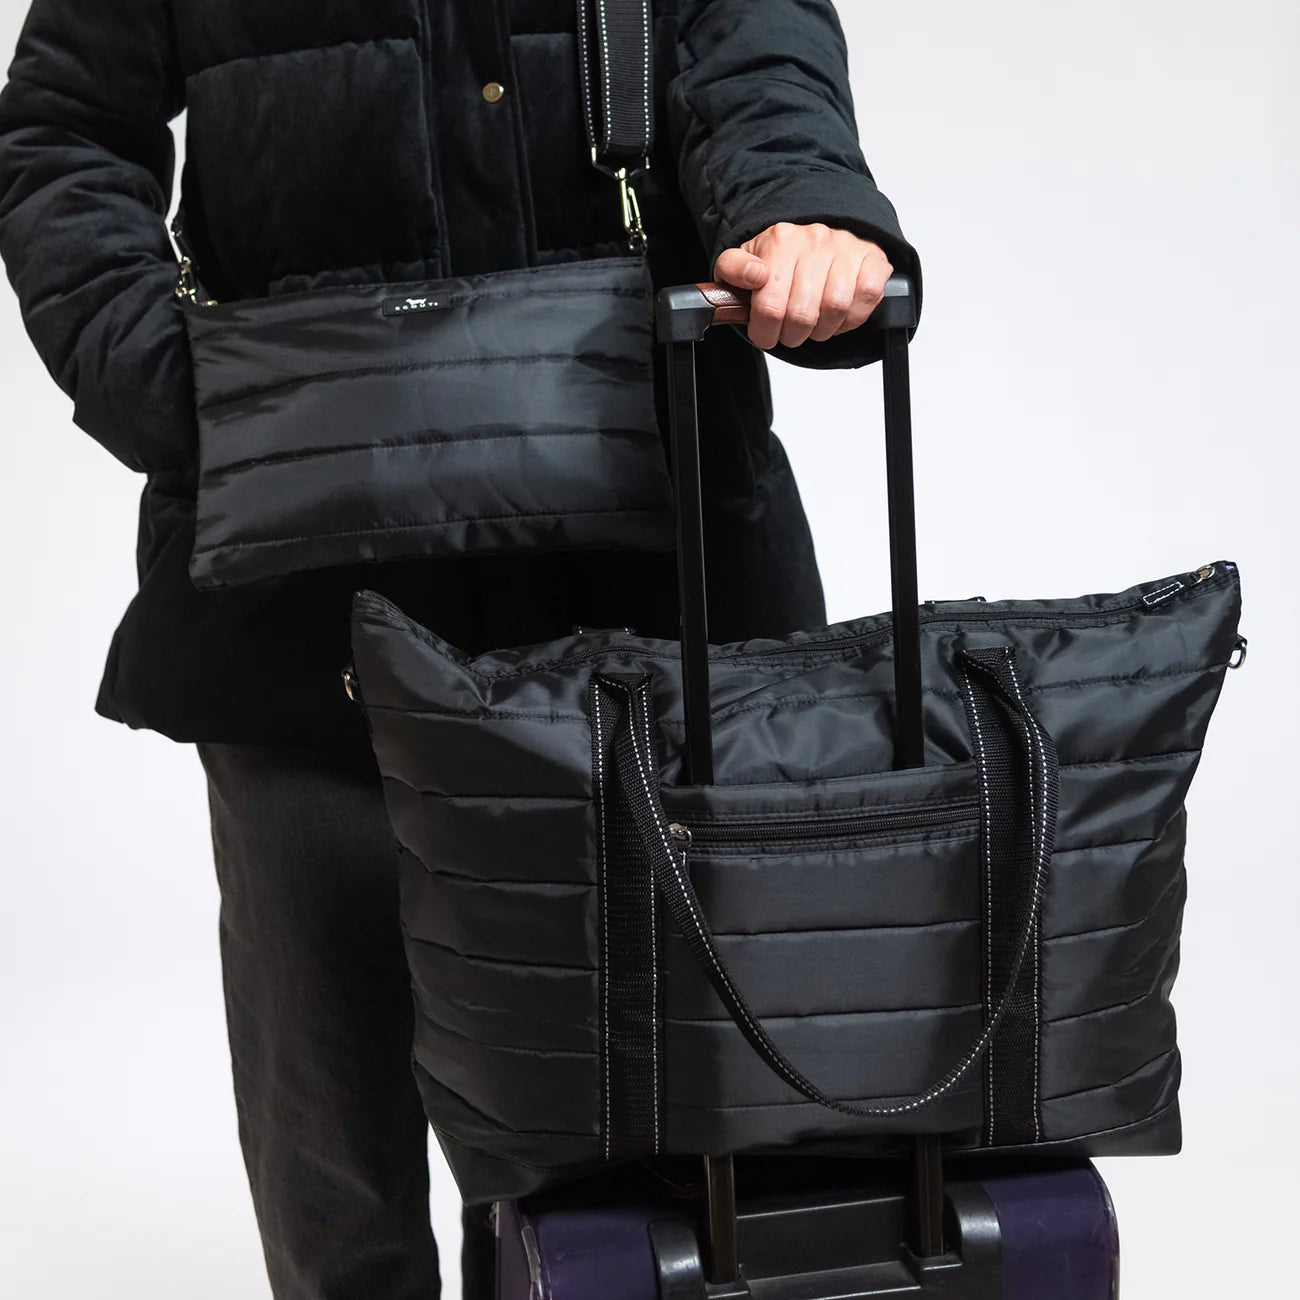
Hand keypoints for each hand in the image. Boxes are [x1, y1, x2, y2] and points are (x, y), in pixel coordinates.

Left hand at [712, 222, 893, 350]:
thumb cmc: (777, 262)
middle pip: (802, 314)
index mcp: (780, 241)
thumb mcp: (740, 264)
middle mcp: (814, 239)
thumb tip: (753, 275)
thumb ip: (732, 270)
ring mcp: (846, 247)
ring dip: (822, 330)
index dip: (765, 333)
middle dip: (792, 336)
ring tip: (812, 326)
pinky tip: (837, 317)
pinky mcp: (873, 259)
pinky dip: (851, 319)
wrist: (813, 244)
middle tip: (789, 333)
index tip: (764, 334)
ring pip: (835, 309)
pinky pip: (866, 298)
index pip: (770, 306)